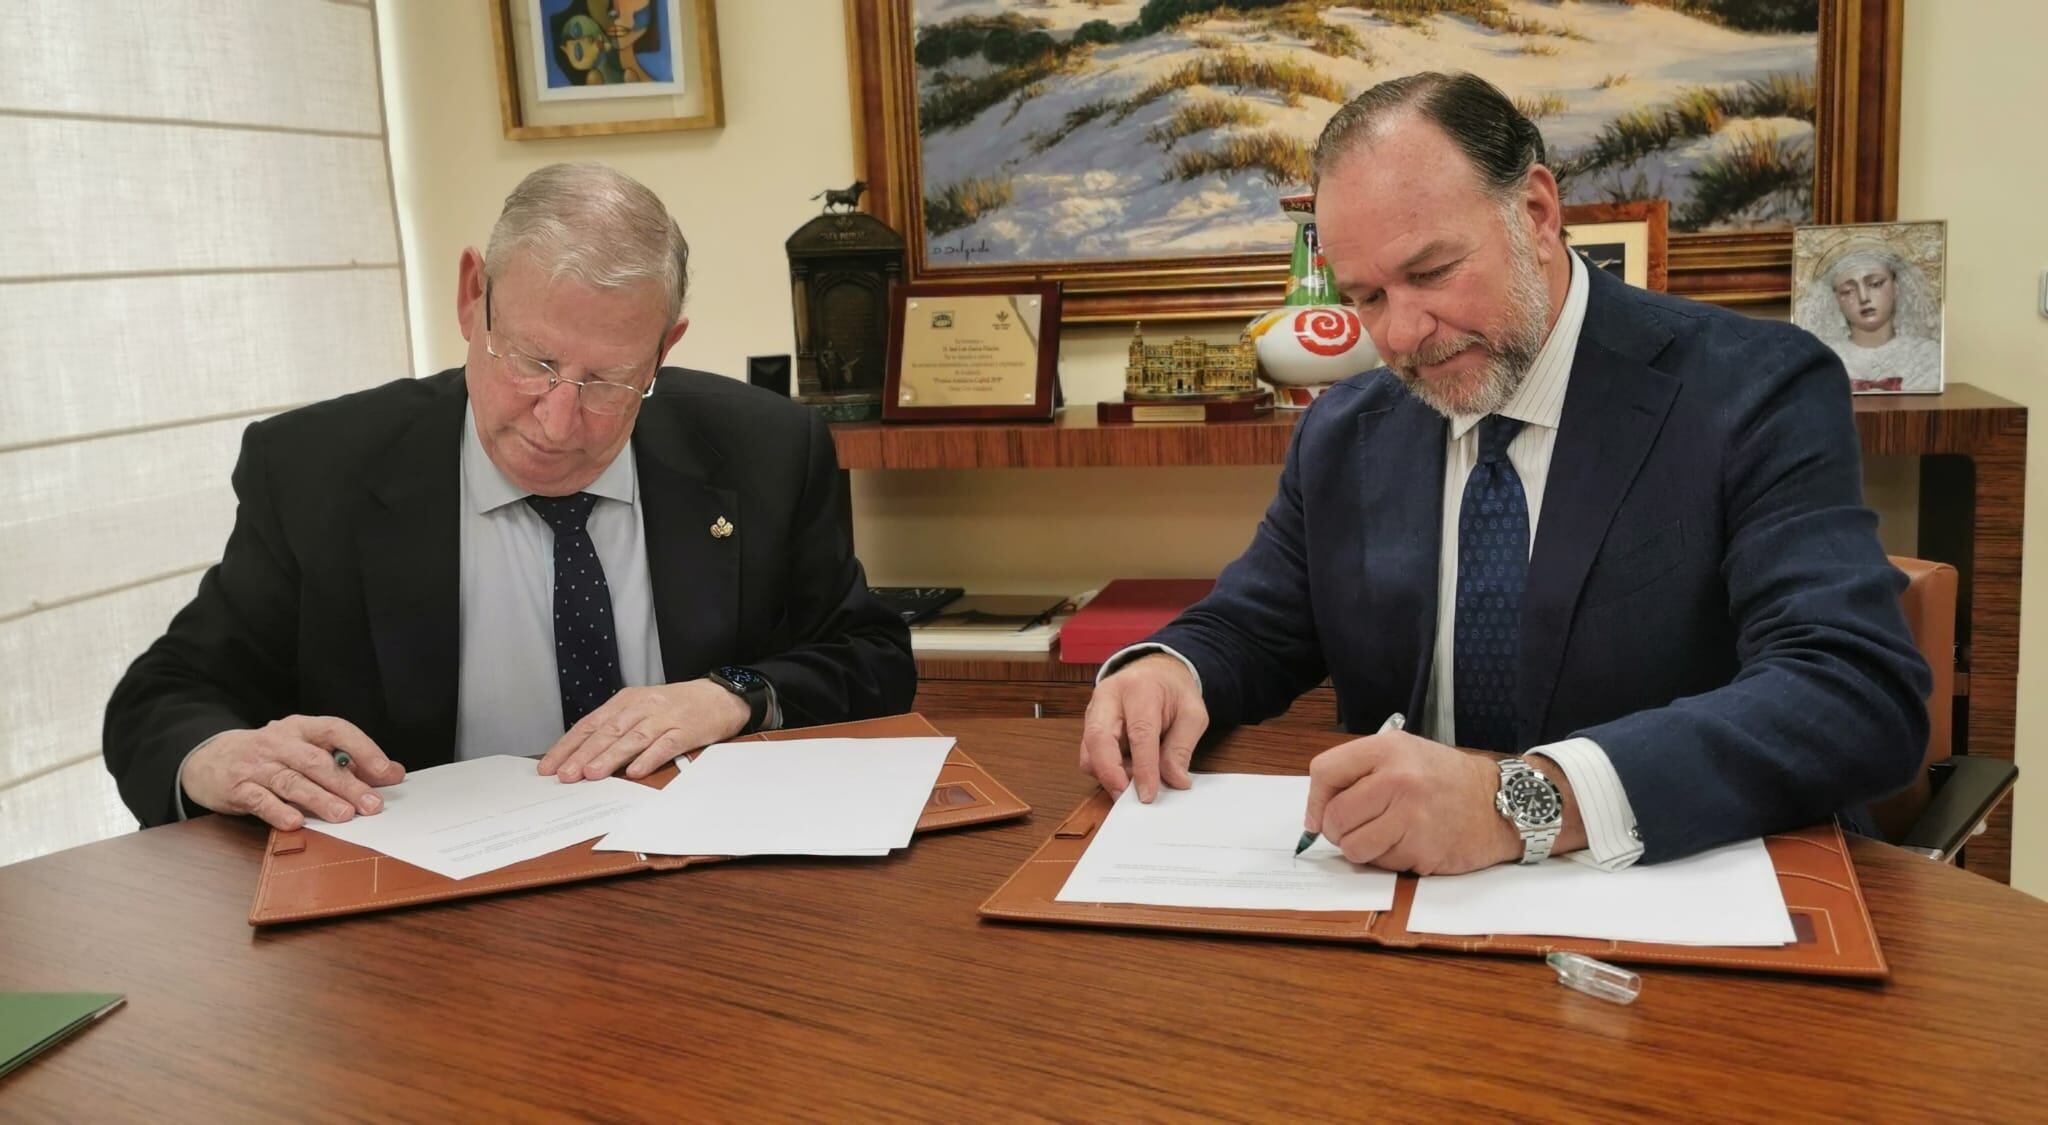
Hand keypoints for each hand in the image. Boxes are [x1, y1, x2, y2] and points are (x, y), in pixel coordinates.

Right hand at [179, 716, 403, 830]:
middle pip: (317, 762)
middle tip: (371, 805)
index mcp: (301, 728)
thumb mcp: (305, 747)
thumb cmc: (268, 755)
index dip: (364, 749)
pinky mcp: (236, 788)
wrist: (207, 758)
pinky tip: (295, 822)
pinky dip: (278, 811)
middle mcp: (279, 742)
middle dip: (347, 784)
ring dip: (320, 799)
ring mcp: (256, 765)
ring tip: (343, 816)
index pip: (337, 731)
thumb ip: (346, 759)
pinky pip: (259, 800)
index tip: (387, 772)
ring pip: (292, 781)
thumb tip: (393, 773)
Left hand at [538, 679, 750, 781]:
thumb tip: (583, 755)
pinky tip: (636, 772)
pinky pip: (665, 745)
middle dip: (583, 754)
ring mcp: (664, 718)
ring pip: (632, 739)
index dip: (568, 745)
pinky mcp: (686, 731)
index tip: (550, 766)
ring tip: (592, 774)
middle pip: (607, 732)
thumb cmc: (676, 706)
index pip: (590, 724)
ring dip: (610, 757)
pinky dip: (649, 758)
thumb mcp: (641, 708)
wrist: (720, 696)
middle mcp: (642, 707)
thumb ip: (615, 728)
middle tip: (565, 775)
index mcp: (626, 701)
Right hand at [1078, 653, 1207, 801]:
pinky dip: (1105, 770)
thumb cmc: (1173, 692)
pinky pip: (1089, 754)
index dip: (1143, 768)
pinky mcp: (1088, 724)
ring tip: (1133, 782)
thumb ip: (1182, 747)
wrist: (1155, 671)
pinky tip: (1126, 771)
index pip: (1139, 732)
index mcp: (1140, 688)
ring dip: (1108, 774)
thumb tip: (1175, 780)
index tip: (1148, 795)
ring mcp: (1094, 710)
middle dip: (1110, 774)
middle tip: (1126, 799)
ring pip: (1088, 751)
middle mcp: (1109, 696)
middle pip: (1099, 739)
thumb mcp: (1192, 714)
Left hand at [1302, 730, 1521, 874]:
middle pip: (1334, 817)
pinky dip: (1388, 861)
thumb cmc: (1445, 779)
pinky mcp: (1423, 850)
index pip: (1324, 772)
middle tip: (1356, 829)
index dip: (1316, 800)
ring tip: (1384, 836)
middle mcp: (1398, 780)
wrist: (1499, 803)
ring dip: (1361, 849)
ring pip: (1353, 848)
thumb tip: (1316, 812)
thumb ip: (1359, 772)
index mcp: (1388, 750)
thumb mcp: (1403, 753)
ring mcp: (1412, 817)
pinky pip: (1382, 865)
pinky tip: (1409, 843)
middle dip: (1338, 831)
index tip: (1320, 814)